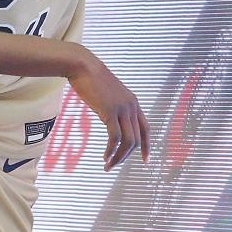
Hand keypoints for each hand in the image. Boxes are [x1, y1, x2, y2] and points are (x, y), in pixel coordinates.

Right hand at [67, 49, 149, 170]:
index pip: (146, 128)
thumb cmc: (91, 79)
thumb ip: (113, 106)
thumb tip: (110, 118)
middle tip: (113, 166)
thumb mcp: (108, 94)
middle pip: (137, 139)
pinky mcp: (110, 111)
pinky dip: (111, 150)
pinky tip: (104, 157)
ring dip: (118, 157)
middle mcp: (132, 106)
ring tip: (107, 166)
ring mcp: (122, 109)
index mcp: (133, 103)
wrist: (83, 66)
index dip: (147, 146)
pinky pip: (115, 137)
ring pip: (128, 141)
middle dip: (126, 156)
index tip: (145, 160)